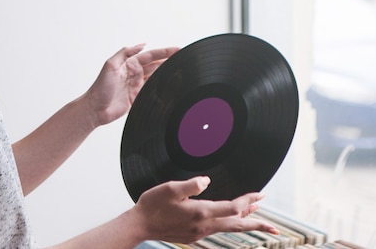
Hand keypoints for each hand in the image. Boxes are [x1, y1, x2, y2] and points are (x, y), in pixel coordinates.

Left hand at [85, 44, 178, 125]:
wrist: (95, 109)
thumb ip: (125, 52)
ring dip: (167, 73)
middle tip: (183, 58)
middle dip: (169, 61)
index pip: (150, 55)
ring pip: (156, 77)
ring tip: (180, 70)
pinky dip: (162, 89)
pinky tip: (170, 88)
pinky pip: (153, 91)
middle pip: (156, 65)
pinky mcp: (138, 97)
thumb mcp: (110, 65)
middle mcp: (134, 73)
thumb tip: (141, 44)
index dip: (164, 52)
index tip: (177, 49)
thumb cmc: (99, 87)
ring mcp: (137, 85)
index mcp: (129, 64)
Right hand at [132, 176, 278, 242]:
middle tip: (274, 226)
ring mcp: (199, 232)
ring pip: (229, 228)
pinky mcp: (193, 235)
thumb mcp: (170, 189)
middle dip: (256, 222)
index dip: (247, 201)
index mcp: (200, 212)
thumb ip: (190, 184)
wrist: (140, 225)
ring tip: (258, 218)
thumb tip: (206, 181)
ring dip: (245, 223)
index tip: (260, 195)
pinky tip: (230, 220)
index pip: (232, 208)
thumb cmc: (152, 205)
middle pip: (237, 226)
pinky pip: (218, 229)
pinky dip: (230, 224)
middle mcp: (203, 225)